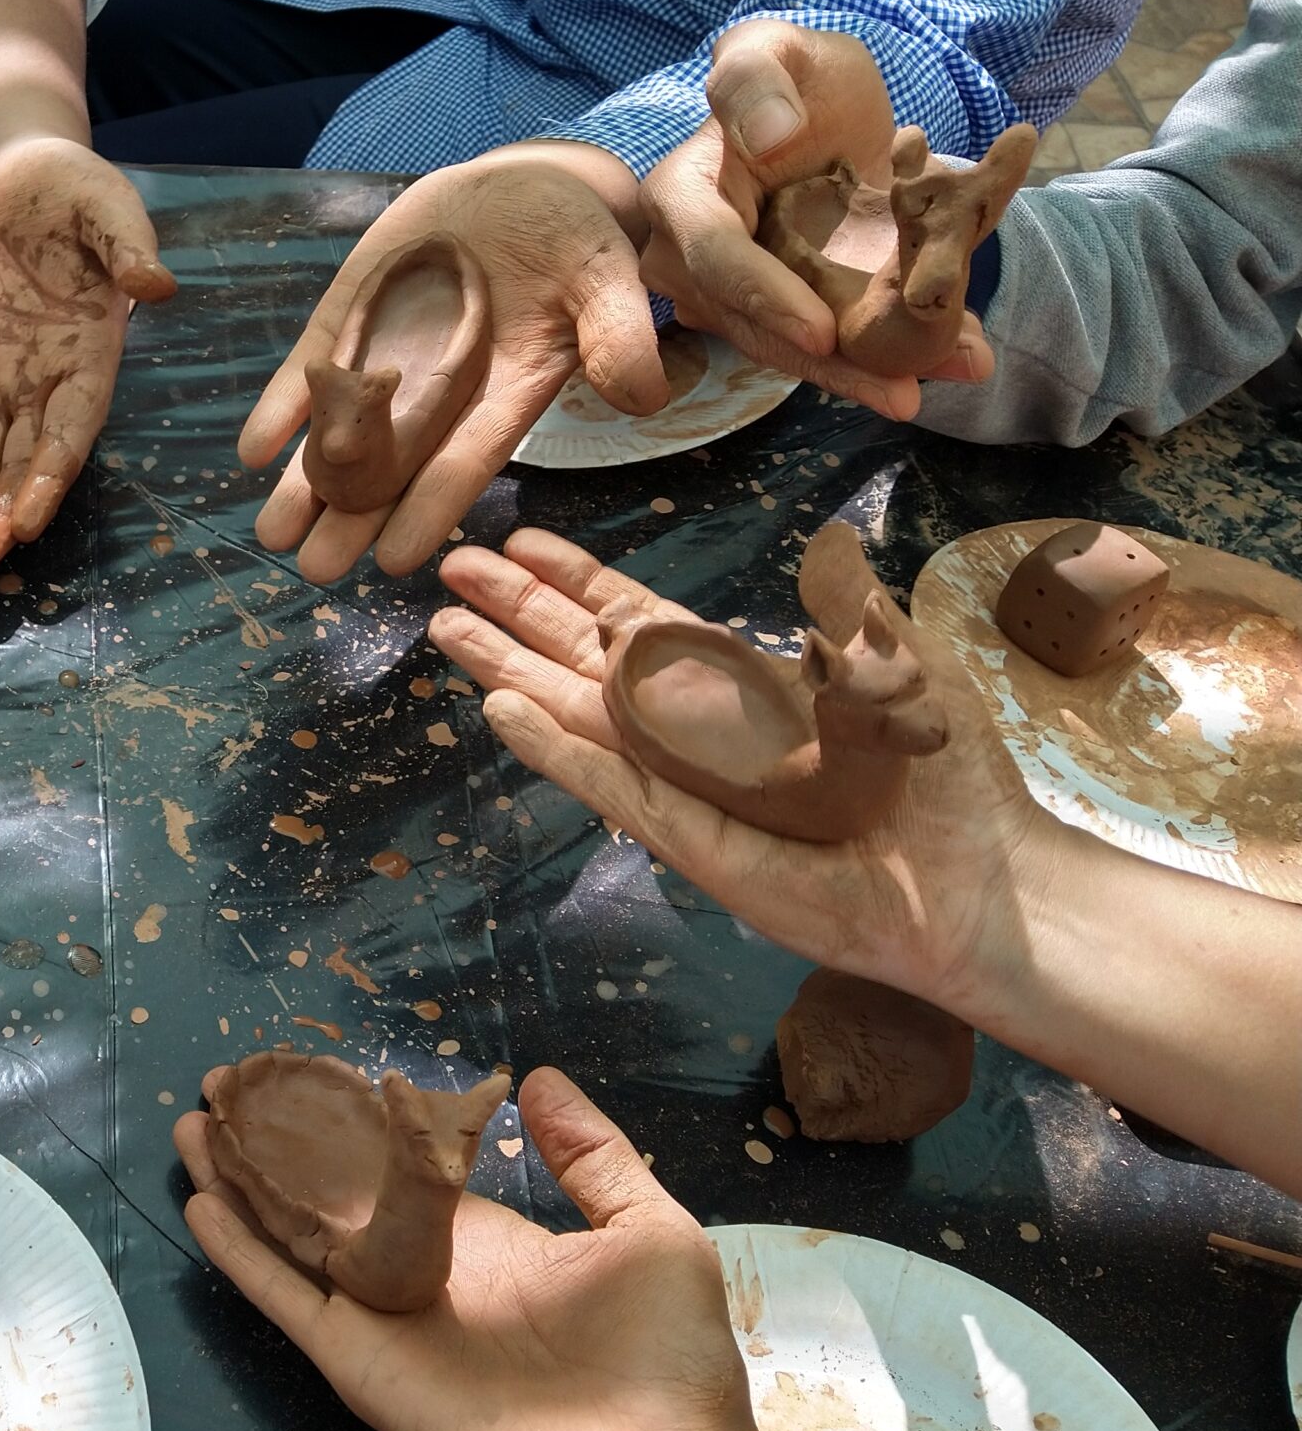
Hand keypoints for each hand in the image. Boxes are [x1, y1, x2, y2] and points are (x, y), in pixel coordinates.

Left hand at [0, 137, 175, 573]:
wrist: (8, 166)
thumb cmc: (69, 185)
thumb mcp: (107, 203)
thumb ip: (127, 245)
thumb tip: (155, 284)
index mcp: (90, 353)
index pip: (70, 430)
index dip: (48, 477)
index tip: (28, 518)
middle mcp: (45, 378)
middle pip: (25, 458)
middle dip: (4, 510)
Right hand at [178, 1066, 931, 1430]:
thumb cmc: (668, 1364)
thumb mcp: (648, 1231)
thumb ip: (592, 1154)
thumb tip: (536, 1077)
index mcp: (486, 1242)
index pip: (399, 1166)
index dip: (351, 1119)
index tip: (310, 1069)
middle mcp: (422, 1274)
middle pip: (330, 1194)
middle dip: (277, 1139)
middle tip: (226, 1082)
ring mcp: (385, 1320)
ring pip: (293, 1237)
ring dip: (241, 1182)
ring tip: (194, 1125)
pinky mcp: (361, 1365)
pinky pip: (290, 1301)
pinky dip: (243, 1256)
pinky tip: (202, 1206)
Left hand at [242, 146, 660, 582]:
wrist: (520, 186)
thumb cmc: (574, 237)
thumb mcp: (604, 275)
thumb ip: (618, 332)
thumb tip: (645, 395)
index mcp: (507, 395)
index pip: (466, 461)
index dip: (431, 508)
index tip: (394, 559)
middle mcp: (443, 394)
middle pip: (394, 468)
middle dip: (353, 519)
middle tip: (314, 571)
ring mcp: (390, 359)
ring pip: (344, 432)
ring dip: (306, 483)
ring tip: (270, 535)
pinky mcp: (353, 321)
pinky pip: (313, 371)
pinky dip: (284, 408)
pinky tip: (251, 449)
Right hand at [427, 526, 1050, 1007]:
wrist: (983, 889)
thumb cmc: (951, 783)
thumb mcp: (908, 670)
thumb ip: (852, 610)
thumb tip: (829, 541)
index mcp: (745, 687)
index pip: (641, 623)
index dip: (579, 582)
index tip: (523, 542)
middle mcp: (700, 733)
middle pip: (586, 659)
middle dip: (519, 611)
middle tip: (450, 568)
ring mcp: (686, 788)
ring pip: (578, 716)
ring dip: (511, 669)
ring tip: (447, 626)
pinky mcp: (689, 842)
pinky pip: (610, 785)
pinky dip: (555, 749)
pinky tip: (500, 711)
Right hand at [639, 20, 988, 417]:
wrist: (815, 107)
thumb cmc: (790, 72)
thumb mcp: (773, 47)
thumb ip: (754, 77)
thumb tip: (765, 135)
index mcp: (683, 195)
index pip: (715, 256)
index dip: (765, 297)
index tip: (820, 331)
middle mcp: (692, 258)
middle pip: (751, 324)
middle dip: (824, 364)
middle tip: (897, 393)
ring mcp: (733, 293)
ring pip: (786, 347)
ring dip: (857, 374)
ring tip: (921, 392)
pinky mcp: (777, 308)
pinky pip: (818, 342)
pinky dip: (874, 360)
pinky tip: (933, 370)